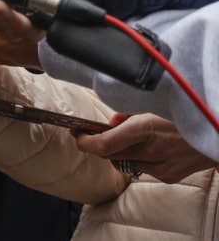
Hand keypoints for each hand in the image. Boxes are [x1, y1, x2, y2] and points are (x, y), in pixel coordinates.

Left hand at [76, 114, 217, 183]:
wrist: (217, 134)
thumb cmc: (184, 113)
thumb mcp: (154, 105)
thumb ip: (128, 113)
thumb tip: (110, 123)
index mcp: (146, 127)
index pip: (104, 144)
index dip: (84, 141)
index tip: (77, 134)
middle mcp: (152, 149)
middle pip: (109, 154)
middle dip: (99, 144)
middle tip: (94, 133)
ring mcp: (161, 166)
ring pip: (124, 162)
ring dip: (121, 151)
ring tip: (133, 138)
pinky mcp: (168, 176)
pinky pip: (142, 168)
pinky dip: (140, 158)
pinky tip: (152, 147)